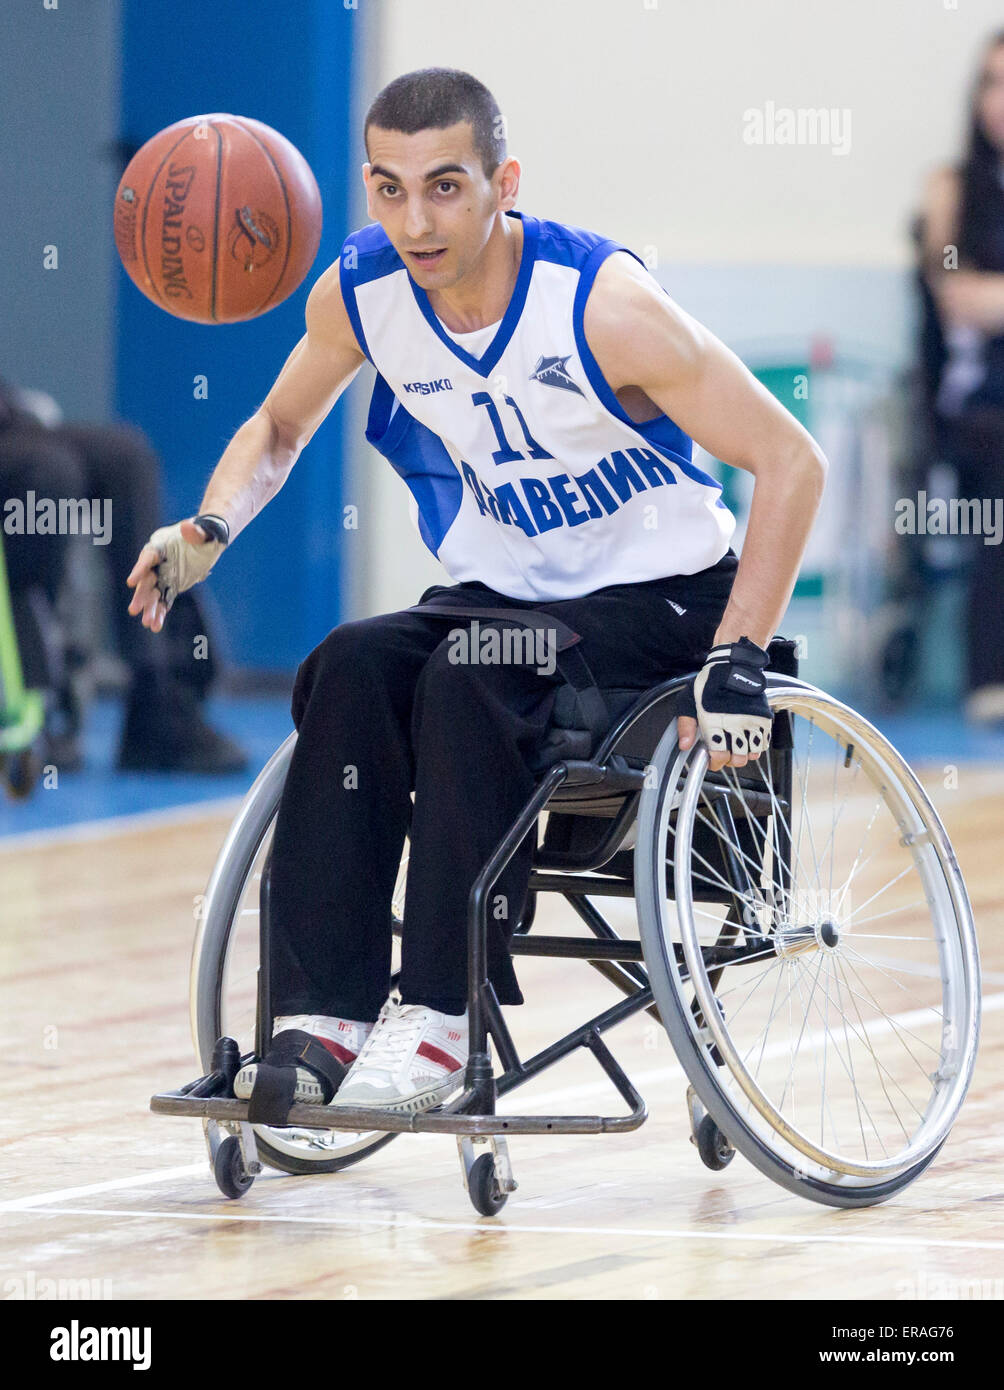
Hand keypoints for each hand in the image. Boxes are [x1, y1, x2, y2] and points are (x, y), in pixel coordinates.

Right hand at [126, 516, 226, 631]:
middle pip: (146, 580)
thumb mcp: (205, 531)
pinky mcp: (172, 585)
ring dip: (150, 609)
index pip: (148, 557)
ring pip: (154, 594)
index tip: (131, 582)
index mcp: (161, 545)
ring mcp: (164, 575)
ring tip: (148, 624)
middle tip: (134, 610)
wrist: (209, 539)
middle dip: (141, 596)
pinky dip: (161, 612)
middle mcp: (158, 562)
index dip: (139, 569)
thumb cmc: (206, 532)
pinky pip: (164, 600)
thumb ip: (196, 531)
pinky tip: (156, 626)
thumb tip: (188, 528)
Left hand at [677, 637, 770, 771]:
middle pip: (737, 760)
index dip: (714, 763)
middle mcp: (735, 727)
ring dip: (742, 755)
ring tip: (735, 747)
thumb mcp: (688, 701)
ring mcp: (752, 724)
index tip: (711, 760)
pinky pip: (763, 745)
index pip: (719, 757)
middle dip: (728, 761)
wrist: (734, 666)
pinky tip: (747, 741)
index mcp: (715, 724)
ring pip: (751, 755)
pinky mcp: (764, 720)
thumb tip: (685, 746)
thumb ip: (686, 725)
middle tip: (723, 753)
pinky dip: (755, 748)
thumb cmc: (710, 683)